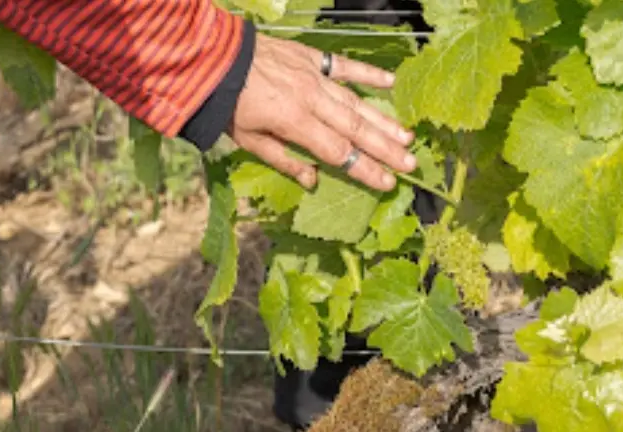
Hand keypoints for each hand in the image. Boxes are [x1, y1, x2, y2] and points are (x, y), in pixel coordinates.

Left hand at [227, 34, 416, 191]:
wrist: (211, 57)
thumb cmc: (227, 105)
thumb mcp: (248, 140)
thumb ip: (283, 160)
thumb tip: (313, 181)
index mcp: (294, 123)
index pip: (338, 152)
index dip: (364, 169)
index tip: (387, 183)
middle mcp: (311, 100)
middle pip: (355, 130)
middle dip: (385, 150)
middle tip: (410, 165)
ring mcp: (314, 76)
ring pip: (356, 102)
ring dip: (384, 120)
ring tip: (407, 137)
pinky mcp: (311, 57)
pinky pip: (344, 66)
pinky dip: (368, 74)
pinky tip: (390, 81)